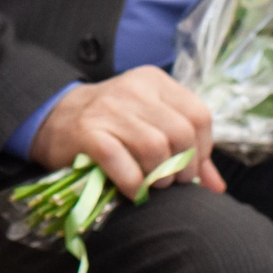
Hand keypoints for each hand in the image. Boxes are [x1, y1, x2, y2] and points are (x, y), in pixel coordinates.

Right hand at [29, 67, 225, 194]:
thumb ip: (186, 149)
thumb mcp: (150, 123)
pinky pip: (123, 163)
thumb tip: (218, 187)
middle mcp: (134, 89)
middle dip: (183, 167)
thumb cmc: (110, 125)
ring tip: (152, 185)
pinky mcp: (88, 132)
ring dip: (159, 176)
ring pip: (156, 147)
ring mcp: (110, 109)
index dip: (202, 150)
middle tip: (171, 181)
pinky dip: (134, 184)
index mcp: (155, 82)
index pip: (199, 115)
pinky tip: (133, 190)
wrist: (54, 119)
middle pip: (181, 133)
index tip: (190, 168)